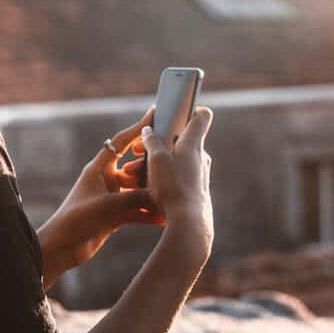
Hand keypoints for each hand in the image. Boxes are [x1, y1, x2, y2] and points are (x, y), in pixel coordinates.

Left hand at [37, 105, 163, 287]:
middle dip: (153, 166)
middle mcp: (106, 180)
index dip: (138, 128)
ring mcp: (111, 197)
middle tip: (173, 162)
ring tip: (174, 193)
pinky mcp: (115, 215)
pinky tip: (165, 217)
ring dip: (153, 193)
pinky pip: (137, 210)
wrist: (62, 248)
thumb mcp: (109, 206)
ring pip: (139, 190)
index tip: (155, 114)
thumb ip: (136, 197)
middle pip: (135, 166)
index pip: (121, 142)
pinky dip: (149, 213)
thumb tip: (161, 194)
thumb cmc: (77, 220)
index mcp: (99, 168)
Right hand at [138, 106, 214, 263]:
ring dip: (153, 163)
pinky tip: (143, 188)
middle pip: (179, 140)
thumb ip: (151, 141)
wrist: (188, 224)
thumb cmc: (173, 187)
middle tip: (137, 150)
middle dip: (156, 143)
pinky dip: (160, 178)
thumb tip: (148, 131)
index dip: (191, 108)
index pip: (201, 116)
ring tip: (132, 175)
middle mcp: (200, 157)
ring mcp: (199, 174)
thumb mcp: (156, 159)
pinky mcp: (194, 190)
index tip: (176, 109)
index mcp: (194, 143)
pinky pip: (175, 177)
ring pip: (174, 161)